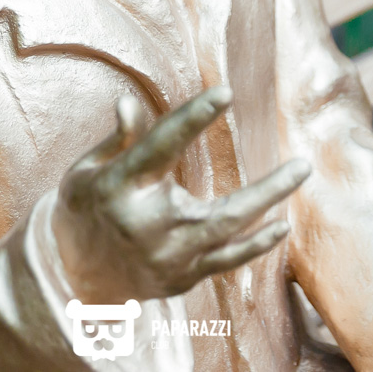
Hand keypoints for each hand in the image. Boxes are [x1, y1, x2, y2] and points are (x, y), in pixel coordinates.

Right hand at [51, 85, 311, 303]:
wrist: (69, 278)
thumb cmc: (82, 209)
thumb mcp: (86, 170)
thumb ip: (117, 140)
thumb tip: (128, 103)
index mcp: (120, 187)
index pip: (162, 146)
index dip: (194, 118)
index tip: (225, 93)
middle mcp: (147, 225)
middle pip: (218, 206)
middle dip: (266, 187)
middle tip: (303, 163)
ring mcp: (167, 257)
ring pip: (229, 233)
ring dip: (269, 206)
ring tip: (298, 174)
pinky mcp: (179, 278)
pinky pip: (226, 262)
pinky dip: (256, 245)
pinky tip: (282, 226)